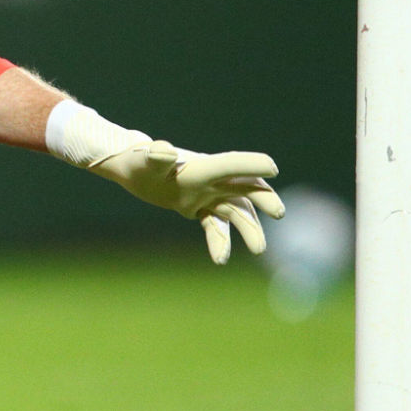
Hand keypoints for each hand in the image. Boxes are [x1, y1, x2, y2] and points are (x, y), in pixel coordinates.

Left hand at [90, 141, 285, 263]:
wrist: (132, 167)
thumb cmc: (139, 162)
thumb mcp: (145, 161)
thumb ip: (156, 156)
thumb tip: (164, 150)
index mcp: (202, 167)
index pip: (230, 164)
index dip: (250, 165)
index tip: (272, 168)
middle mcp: (211, 179)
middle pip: (245, 188)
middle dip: (263, 199)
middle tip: (278, 213)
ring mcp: (207, 193)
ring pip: (236, 211)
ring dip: (249, 229)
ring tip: (258, 249)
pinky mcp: (198, 207)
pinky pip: (215, 225)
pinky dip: (219, 241)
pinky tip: (220, 259)